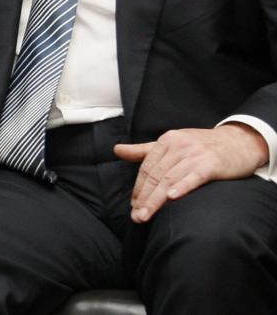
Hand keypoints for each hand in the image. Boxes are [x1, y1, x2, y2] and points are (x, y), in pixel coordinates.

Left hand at [113, 123, 267, 222]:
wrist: (239, 142)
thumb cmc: (202, 146)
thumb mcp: (172, 143)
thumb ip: (144, 150)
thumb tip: (116, 150)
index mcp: (167, 140)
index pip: (147, 168)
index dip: (138, 188)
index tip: (133, 205)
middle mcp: (178, 146)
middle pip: (155, 175)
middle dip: (144, 197)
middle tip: (136, 216)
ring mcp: (195, 154)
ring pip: (169, 178)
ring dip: (156, 199)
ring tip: (145, 215)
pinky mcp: (211, 164)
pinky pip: (194, 176)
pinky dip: (182, 186)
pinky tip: (171, 198)